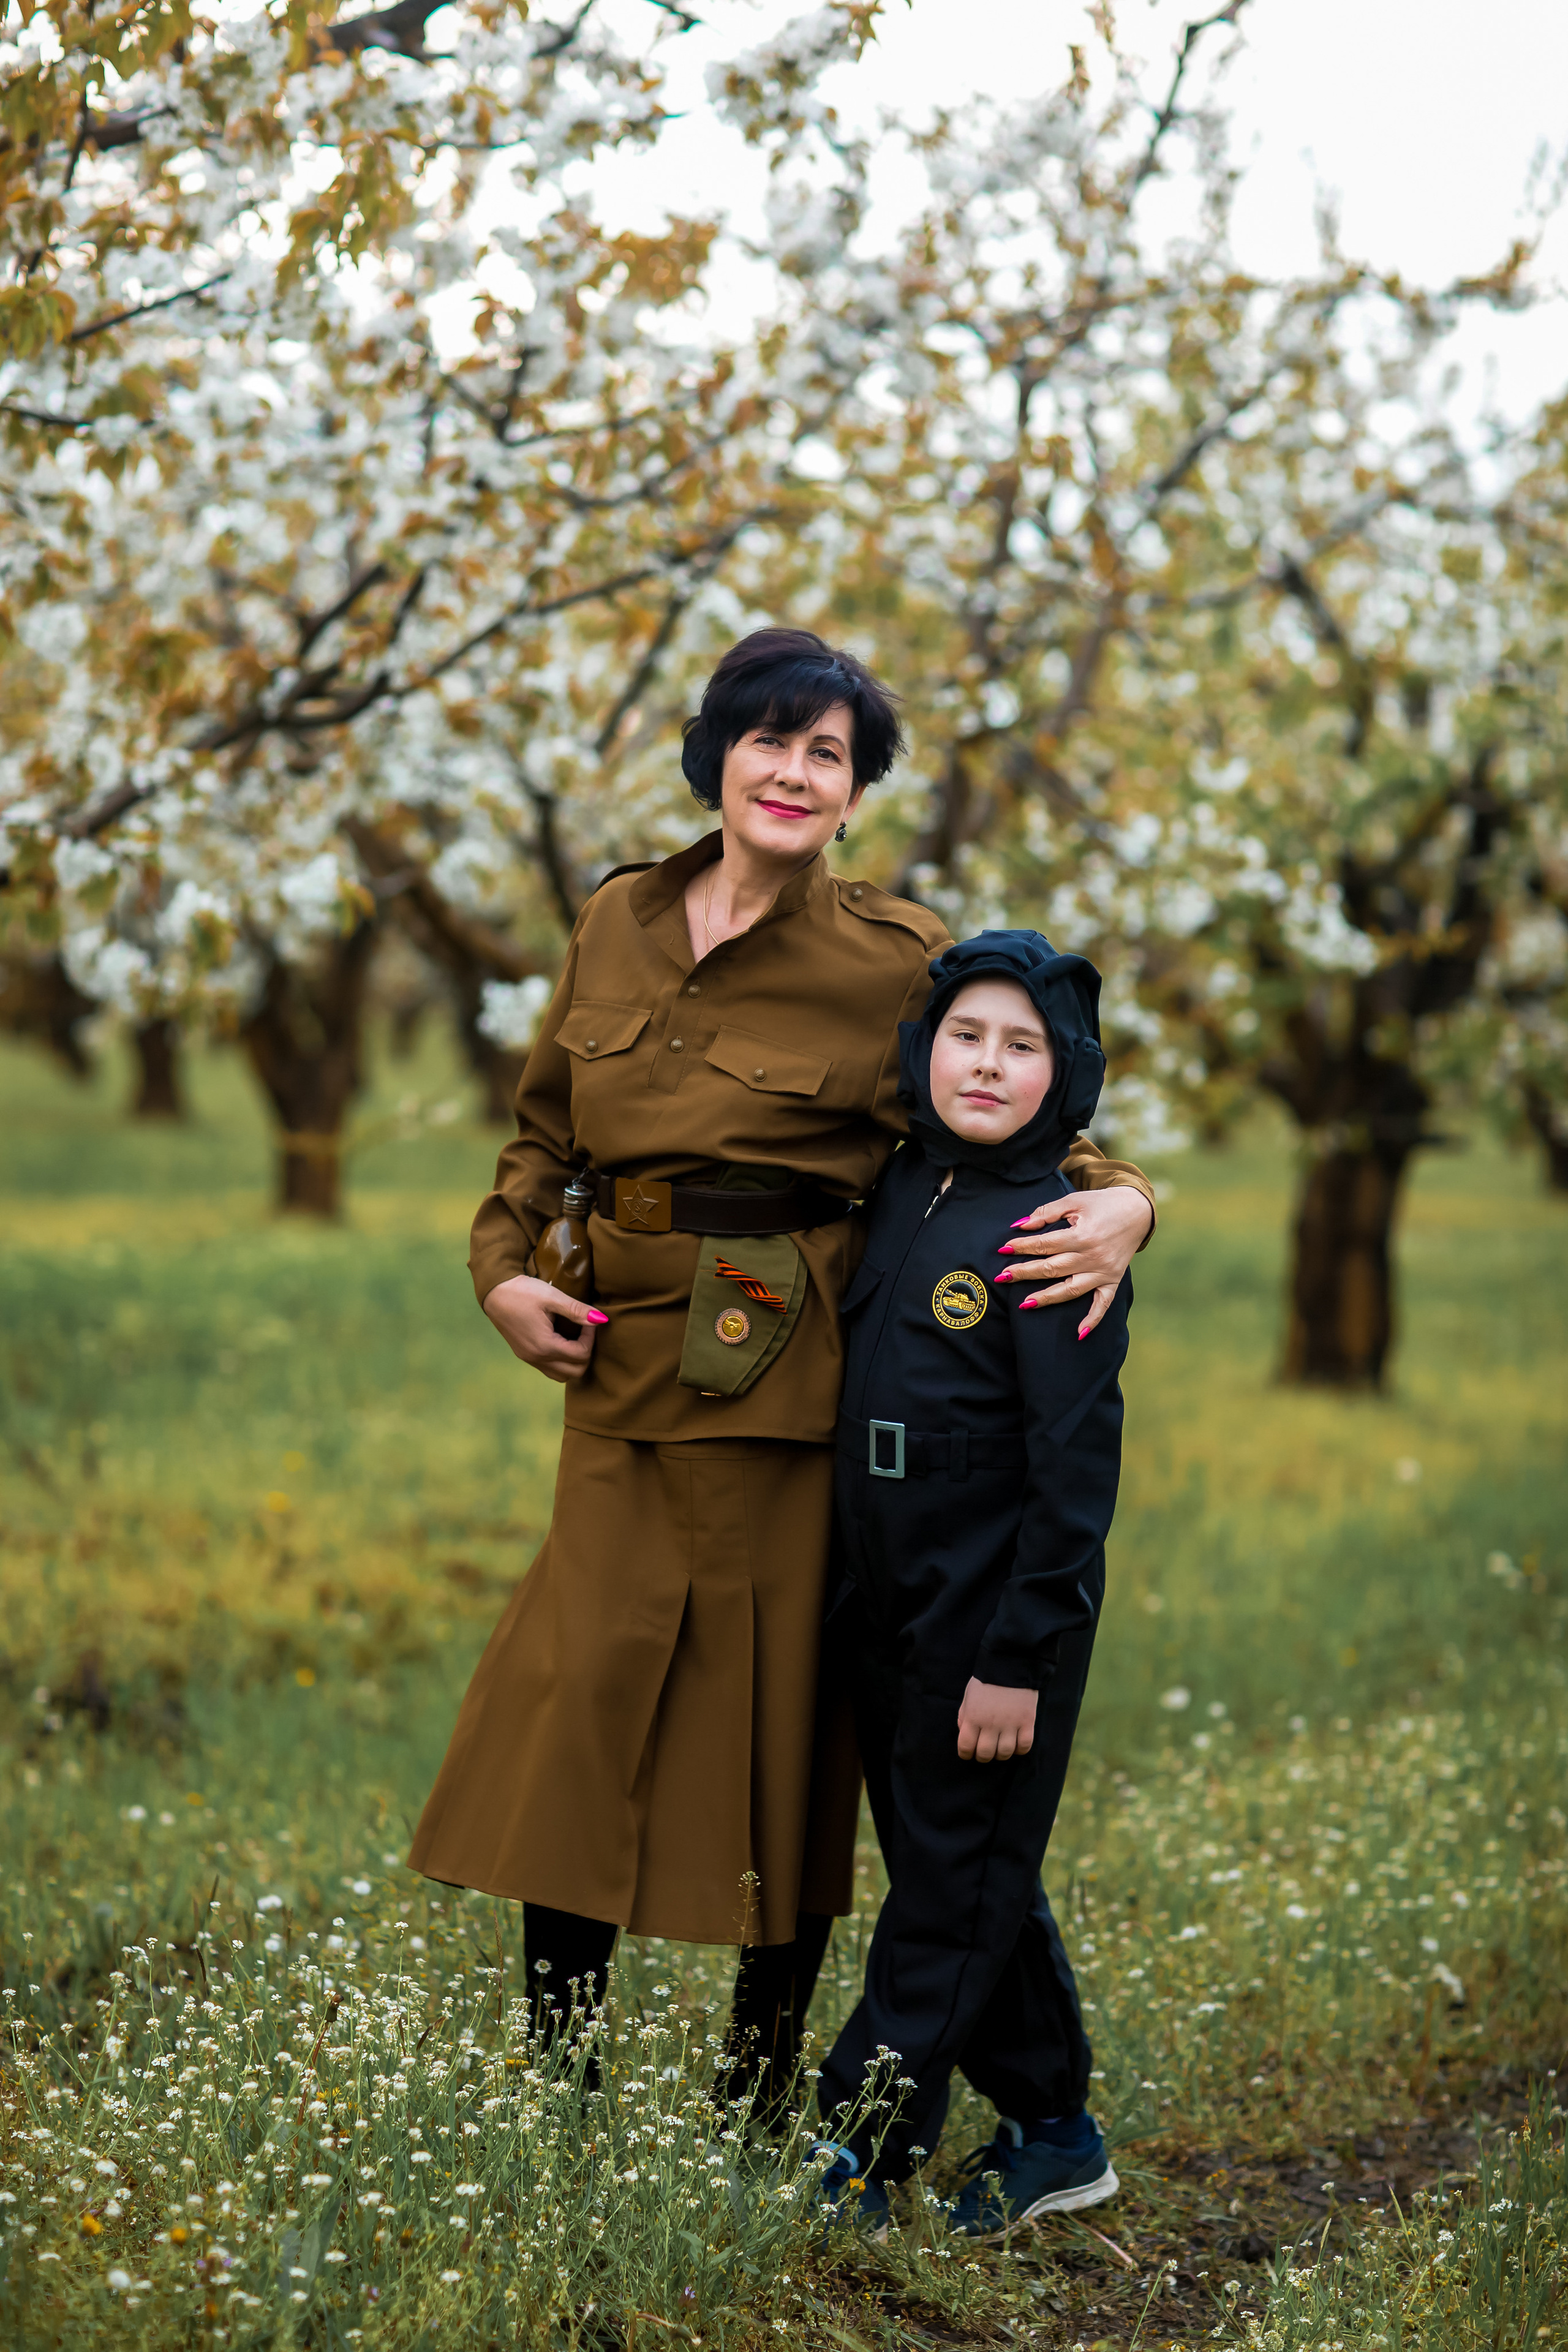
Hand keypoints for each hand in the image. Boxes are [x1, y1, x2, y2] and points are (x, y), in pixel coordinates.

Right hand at [481, 1274, 607, 1385]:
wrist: (494, 1291)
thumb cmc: (523, 1291)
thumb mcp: (552, 1297)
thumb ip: (577, 1310)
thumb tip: (601, 1319)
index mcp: (544, 1346)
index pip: (581, 1355)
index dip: (591, 1338)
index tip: (589, 1320)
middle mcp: (536, 1358)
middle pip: (575, 1372)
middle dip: (586, 1353)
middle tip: (585, 1331)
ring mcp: (529, 1359)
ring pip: (562, 1375)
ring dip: (574, 1361)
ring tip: (575, 1338)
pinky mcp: (524, 1355)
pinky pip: (550, 1368)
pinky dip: (562, 1361)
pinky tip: (562, 1341)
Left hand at [956, 1677, 1037, 1762]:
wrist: (1011, 1662)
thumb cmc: (986, 1679)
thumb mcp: (968, 1695)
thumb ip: (964, 1715)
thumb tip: (964, 1733)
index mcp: (973, 1717)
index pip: (966, 1747)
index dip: (965, 1754)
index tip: (968, 1753)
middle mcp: (990, 1724)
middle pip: (985, 1754)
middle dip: (983, 1756)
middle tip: (985, 1751)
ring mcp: (1010, 1724)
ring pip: (1005, 1753)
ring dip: (1001, 1754)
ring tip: (1001, 1746)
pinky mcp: (1027, 1721)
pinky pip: (1024, 1746)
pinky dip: (1019, 1749)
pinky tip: (1016, 1743)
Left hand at [995, 1183, 1151, 1335]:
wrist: (1137, 1210)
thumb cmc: (1102, 1204)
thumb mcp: (1074, 1201)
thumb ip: (1047, 1212)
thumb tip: (1020, 1225)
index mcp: (1082, 1235)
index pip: (1045, 1244)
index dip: (1022, 1246)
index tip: (1003, 1249)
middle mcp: (1092, 1257)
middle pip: (1052, 1268)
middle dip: (1025, 1273)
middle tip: (1002, 1277)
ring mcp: (1103, 1272)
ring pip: (1071, 1290)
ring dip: (1047, 1298)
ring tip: (1024, 1304)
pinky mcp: (1113, 1281)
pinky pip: (1103, 1304)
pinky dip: (1093, 1319)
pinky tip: (1079, 1333)